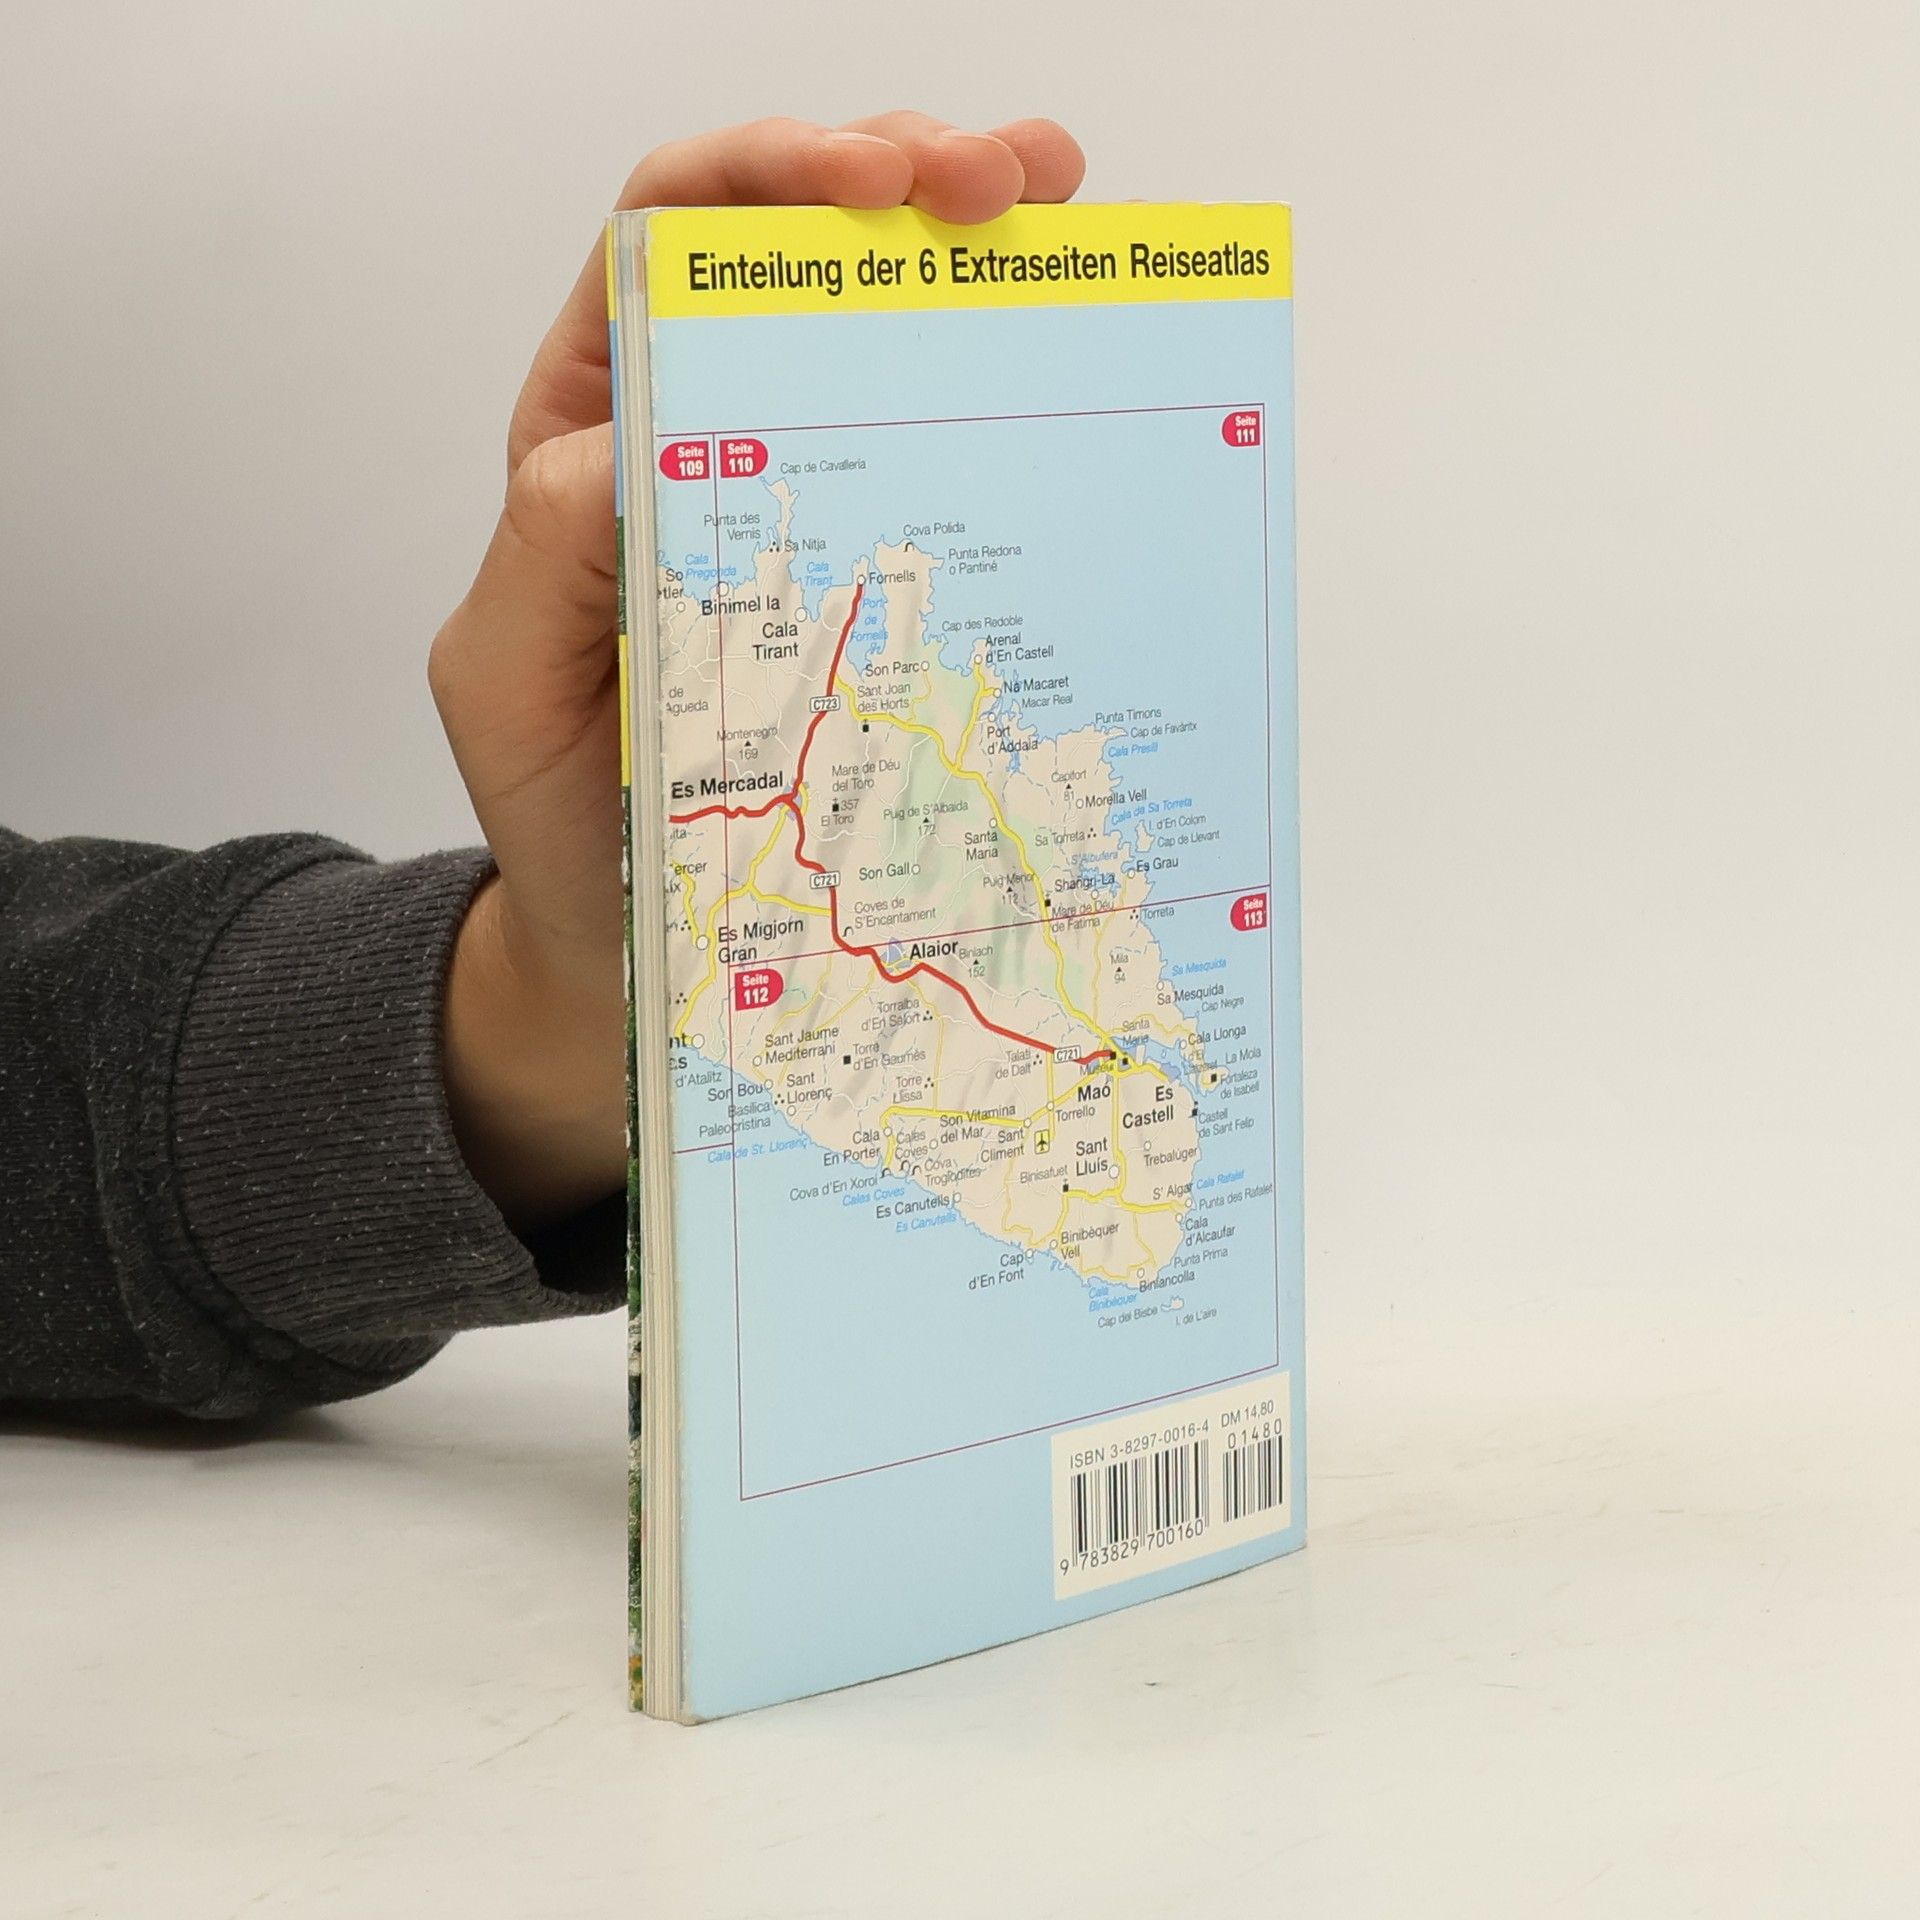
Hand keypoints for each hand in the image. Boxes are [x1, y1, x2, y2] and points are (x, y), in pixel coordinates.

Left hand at [429, 113, 1086, 1228]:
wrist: (625, 936)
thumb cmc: (558, 810)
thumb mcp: (509, 681)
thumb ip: (546, 557)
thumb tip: (626, 446)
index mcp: (601, 432)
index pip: (668, 245)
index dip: (762, 177)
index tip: (868, 178)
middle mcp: (704, 440)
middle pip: (795, 253)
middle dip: (898, 174)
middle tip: (1002, 180)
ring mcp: (805, 503)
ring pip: (882, 330)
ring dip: (974, 245)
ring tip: (1061, 202)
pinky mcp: (882, 579)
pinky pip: (945, 459)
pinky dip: (1009, 385)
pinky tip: (1075, 339)